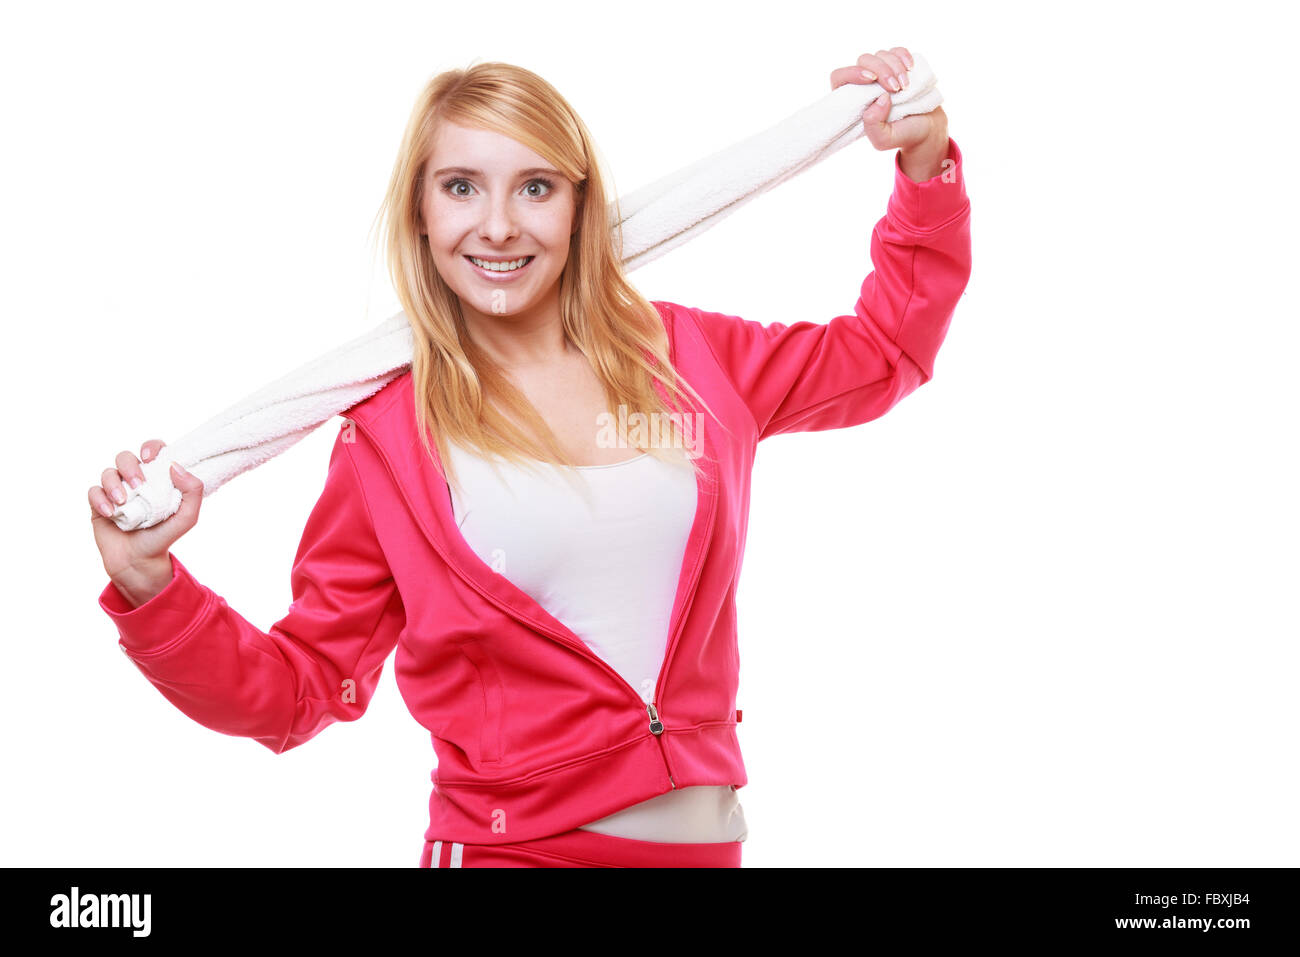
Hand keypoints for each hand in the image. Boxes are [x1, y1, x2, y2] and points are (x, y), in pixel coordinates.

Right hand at [89, 439, 203, 581]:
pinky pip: (93, 491)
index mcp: (157, 478)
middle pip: (125, 457)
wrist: (140, 561)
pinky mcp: (99, 504)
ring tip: (122, 502)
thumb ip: (192, 491)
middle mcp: (135, 480)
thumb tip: (175, 466)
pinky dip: (100, 499)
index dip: (150, 447)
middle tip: (138, 485)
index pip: (153, 451)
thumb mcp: (187, 517)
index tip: (150, 458)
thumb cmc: (164, 536)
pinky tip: (110, 513)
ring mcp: (116, 491)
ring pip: (108, 472)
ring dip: (113, 484)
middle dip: (130, 466)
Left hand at [830, 46, 948, 158]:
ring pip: (880, 55)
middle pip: (863, 60)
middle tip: (897, 88)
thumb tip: (880, 98)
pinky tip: (911, 68)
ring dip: (896, 67)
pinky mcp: (897, 65)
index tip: (872, 80)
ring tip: (906, 87)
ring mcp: (881, 72)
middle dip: (882, 71)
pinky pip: (896, 51)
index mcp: (852, 99)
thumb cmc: (901, 134)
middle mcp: (864, 83)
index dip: (852, 73)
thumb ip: (873, 125)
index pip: (839, 76)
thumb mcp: (883, 139)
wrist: (926, 127)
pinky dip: (904, 56)